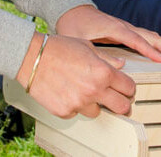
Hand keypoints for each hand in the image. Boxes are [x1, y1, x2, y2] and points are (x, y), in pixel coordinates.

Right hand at [19, 32, 135, 117]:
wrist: (32, 57)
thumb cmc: (58, 48)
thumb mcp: (87, 47)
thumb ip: (107, 58)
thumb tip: (120, 64)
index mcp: (103, 72)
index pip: (129, 88)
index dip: (128, 88)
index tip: (125, 88)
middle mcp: (93, 90)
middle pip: (121, 107)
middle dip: (121, 103)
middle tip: (116, 100)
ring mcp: (79, 103)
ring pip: (98, 112)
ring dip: (94, 104)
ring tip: (83, 90)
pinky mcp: (65, 111)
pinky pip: (77, 112)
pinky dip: (75, 105)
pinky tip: (67, 91)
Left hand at [56, 5, 160, 61]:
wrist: (70, 8)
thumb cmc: (73, 24)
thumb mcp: (81, 41)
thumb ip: (98, 53)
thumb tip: (118, 65)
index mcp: (114, 28)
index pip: (137, 41)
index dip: (150, 51)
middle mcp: (122, 26)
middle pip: (149, 35)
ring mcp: (123, 27)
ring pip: (147, 35)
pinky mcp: (122, 30)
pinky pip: (142, 37)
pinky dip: (153, 43)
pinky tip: (158, 51)